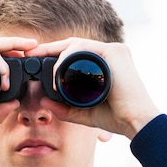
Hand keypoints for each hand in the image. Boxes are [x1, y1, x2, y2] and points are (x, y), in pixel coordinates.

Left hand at [25, 38, 160, 138]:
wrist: (136, 122)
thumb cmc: (116, 117)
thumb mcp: (83, 112)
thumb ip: (64, 108)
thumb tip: (42, 101)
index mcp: (104, 62)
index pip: (75, 53)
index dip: (54, 55)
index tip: (35, 61)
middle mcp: (110, 52)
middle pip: (73, 45)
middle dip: (49, 49)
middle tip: (31, 55)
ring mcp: (113, 50)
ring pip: (76, 44)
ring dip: (57, 55)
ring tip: (44, 69)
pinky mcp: (115, 52)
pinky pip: (84, 48)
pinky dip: (68, 57)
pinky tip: (58, 71)